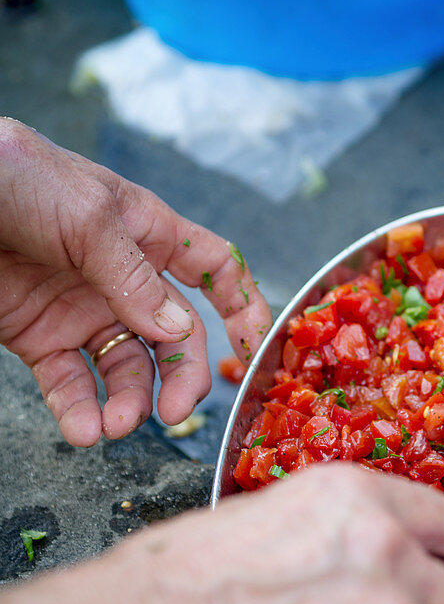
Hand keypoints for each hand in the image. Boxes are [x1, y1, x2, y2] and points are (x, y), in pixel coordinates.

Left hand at [0, 118, 270, 445]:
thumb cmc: (16, 173)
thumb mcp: (88, 215)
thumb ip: (134, 277)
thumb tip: (177, 331)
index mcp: (147, 235)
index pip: (213, 273)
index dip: (243, 309)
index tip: (258, 351)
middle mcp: (123, 279)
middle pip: (175, 339)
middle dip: (181, 378)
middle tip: (174, 411)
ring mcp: (84, 311)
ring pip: (126, 370)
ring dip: (129, 404)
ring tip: (116, 426)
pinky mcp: (40, 338)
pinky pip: (71, 384)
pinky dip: (80, 412)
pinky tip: (84, 430)